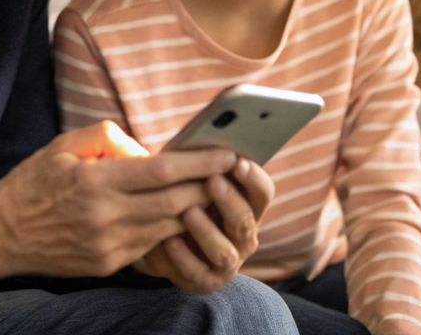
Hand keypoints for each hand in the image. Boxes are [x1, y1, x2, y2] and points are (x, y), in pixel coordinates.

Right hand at [0, 122, 236, 291]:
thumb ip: (106, 137)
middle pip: (175, 203)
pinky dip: (170, 230)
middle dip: (208, 187)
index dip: (200, 162)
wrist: (2, 233)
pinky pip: (150, 245)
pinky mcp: (109, 264)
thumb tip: (143, 147)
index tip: (227, 153)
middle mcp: (105, 216)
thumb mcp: (63, 146)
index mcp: (95, 181)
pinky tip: (182, 216)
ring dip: (196, 211)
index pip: (163, 171)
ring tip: (215, 193)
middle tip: (232, 173)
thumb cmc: (34, 183)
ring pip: (168, 228)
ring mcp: (108, 246)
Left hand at [134, 157, 273, 294]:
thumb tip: (200, 140)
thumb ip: (200, 164)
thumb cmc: (179, 195)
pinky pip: (196, 272)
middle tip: (211, 180)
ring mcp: (227, 263)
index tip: (237, 161)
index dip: (253, 177)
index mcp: (248, 206)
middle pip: (245, 220)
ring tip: (188, 211)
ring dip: (207, 230)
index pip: (263, 192)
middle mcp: (244, 237)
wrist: (157, 236)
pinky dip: (182, 256)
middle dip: (229, 199)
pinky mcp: (205, 281)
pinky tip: (168, 239)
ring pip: (224, 251)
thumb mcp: (189, 178)